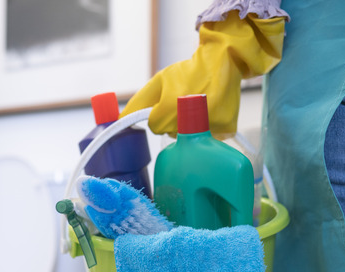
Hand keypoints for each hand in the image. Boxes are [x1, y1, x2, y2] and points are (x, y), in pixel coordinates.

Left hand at [121, 11, 284, 136]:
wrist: (222, 61)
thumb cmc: (187, 72)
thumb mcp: (159, 81)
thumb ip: (138, 102)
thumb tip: (118, 119)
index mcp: (170, 108)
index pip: (155, 126)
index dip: (159, 115)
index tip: (167, 104)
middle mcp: (190, 119)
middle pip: (172, 133)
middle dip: (174, 121)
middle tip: (185, 102)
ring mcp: (210, 125)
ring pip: (191, 137)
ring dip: (191, 125)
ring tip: (200, 105)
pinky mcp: (226, 129)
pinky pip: (210, 137)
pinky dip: (210, 127)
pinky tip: (212, 111)